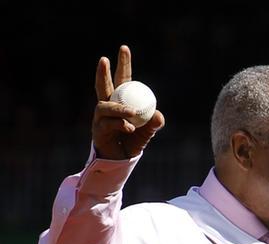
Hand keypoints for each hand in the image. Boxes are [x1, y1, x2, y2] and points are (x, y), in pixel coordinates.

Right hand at [92, 45, 164, 159]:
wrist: (122, 159)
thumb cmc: (134, 141)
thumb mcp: (148, 131)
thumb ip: (154, 123)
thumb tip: (159, 116)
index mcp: (120, 101)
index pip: (122, 79)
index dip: (123, 64)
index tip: (124, 48)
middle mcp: (107, 106)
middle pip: (103, 86)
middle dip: (103, 72)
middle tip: (104, 58)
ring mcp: (100, 118)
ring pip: (105, 107)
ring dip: (119, 108)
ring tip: (132, 112)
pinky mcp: (98, 131)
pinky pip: (108, 124)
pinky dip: (120, 125)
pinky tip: (129, 128)